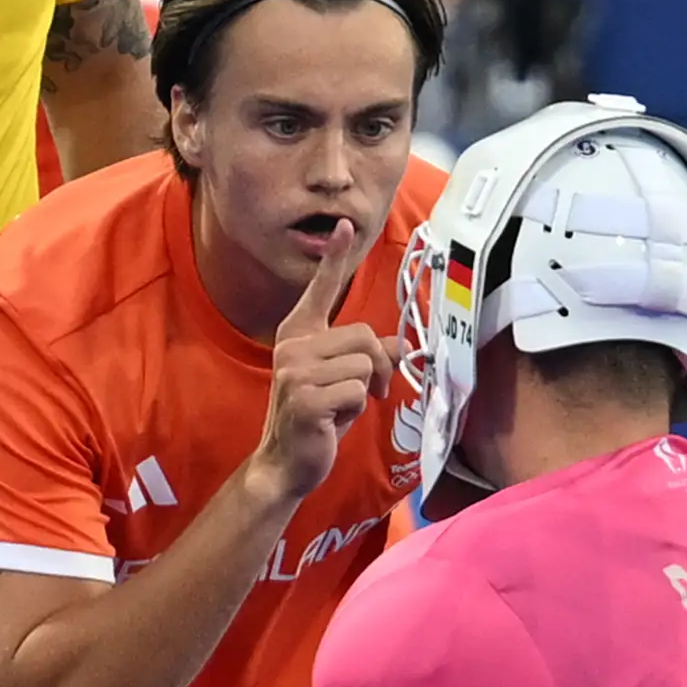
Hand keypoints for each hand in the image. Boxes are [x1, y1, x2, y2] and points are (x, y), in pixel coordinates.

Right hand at [247, 216, 399, 507]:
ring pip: (364, 365)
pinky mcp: (304, 398)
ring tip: (343, 408)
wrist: (286, 463)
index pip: (320, 290)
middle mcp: (292, 346)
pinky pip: (356, 390)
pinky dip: (355, 410)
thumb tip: (400, 346)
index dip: (333, 258)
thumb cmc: (319, 419)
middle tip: (369, 392)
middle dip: (378, 368)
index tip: (344, 224)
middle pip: (365, 336)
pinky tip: (334, 422)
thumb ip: (368, 357)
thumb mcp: (345, 380)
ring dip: (365, 391)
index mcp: (299, 335)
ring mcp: (294, 372)